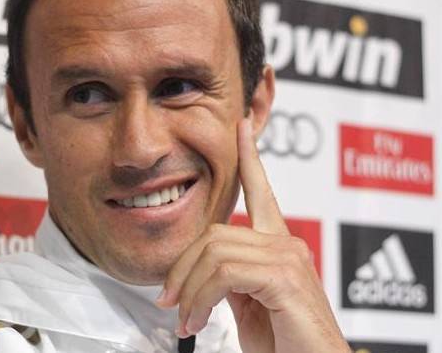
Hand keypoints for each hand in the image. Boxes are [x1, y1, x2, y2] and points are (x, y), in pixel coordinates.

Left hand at [156, 118, 349, 352]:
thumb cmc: (286, 344)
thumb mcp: (249, 305)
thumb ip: (232, 279)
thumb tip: (203, 272)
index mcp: (277, 245)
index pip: (261, 191)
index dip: (249, 157)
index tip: (240, 126)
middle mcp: (286, 244)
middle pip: (213, 233)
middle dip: (181, 268)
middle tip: (169, 301)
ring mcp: (288, 258)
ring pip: (214, 253)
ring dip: (188, 291)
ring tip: (186, 320)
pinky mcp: (284, 278)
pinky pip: (224, 273)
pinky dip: (200, 299)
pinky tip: (198, 321)